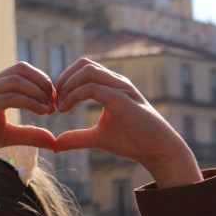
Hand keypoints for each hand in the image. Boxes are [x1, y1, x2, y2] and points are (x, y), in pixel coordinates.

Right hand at [0, 62, 56, 184]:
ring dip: (38, 91)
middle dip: (43, 82)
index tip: (54, 102)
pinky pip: (9, 97)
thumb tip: (54, 140)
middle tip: (55, 102)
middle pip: (21, 68)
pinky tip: (41, 112)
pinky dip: (29, 102)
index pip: (22, 70)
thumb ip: (30, 135)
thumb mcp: (7, 136)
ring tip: (49, 108)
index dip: (42, 81)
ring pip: (16, 80)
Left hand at [54, 58, 201, 187]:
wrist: (159, 152)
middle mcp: (117, 82)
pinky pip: (92, 88)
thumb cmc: (133, 142)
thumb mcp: (97, 137)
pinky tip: (67, 109)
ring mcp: (121, 88)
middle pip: (83, 63)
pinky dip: (74, 95)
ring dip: (68, 85)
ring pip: (87, 71)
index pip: (83, 68)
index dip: (65, 80)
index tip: (56, 101)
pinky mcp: (122, 99)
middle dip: (64, 79)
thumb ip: (77, 137)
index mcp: (111, 85)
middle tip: (56, 101)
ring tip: (61, 106)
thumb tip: (55, 144)